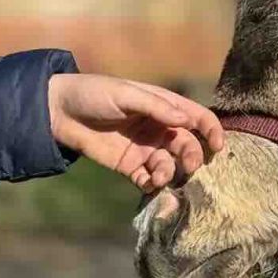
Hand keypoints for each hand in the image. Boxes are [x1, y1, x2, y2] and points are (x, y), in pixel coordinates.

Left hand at [48, 73, 225, 192]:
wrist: (59, 112)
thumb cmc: (94, 93)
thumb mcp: (126, 94)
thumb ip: (156, 107)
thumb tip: (187, 120)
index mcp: (163, 106)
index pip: (196, 117)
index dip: (211, 130)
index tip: (218, 145)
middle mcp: (158, 128)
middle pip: (186, 145)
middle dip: (191, 157)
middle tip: (188, 166)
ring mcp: (144, 149)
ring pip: (169, 165)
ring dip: (170, 173)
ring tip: (159, 177)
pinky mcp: (129, 167)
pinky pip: (148, 179)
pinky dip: (152, 185)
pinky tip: (148, 184)